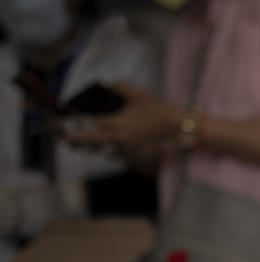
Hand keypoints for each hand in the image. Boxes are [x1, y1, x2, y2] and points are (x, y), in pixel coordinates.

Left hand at [62, 82, 180, 150]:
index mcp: (114, 122)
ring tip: (81, 145)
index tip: (63, 123)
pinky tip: (108, 147)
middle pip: (90, 141)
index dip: (73, 122)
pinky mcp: (135, 154)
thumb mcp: (135, 92)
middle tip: (66, 140)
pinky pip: (117, 154)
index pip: (87, 123)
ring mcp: (126, 148)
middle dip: (76, 141)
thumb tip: (107, 87)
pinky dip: (110, 150)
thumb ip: (117, 87)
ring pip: (103, 150)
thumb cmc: (156, 108)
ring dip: (93, 147)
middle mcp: (117, 138)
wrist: (175, 126)